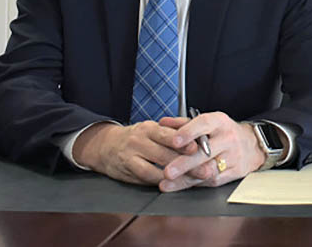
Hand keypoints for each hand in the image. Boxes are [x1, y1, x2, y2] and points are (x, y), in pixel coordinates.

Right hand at [73, 121, 196, 184]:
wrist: (107, 146)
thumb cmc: (139, 138)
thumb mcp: (155, 129)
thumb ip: (175, 132)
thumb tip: (199, 136)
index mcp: (151, 128)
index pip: (170, 134)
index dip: (186, 142)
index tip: (201, 148)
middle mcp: (140, 139)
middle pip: (166, 152)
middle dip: (187, 163)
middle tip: (205, 170)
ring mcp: (132, 155)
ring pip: (155, 166)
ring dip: (175, 175)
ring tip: (191, 180)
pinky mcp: (127, 169)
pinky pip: (145, 176)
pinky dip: (159, 181)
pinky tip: (172, 184)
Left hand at [158, 112, 265, 191]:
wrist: (252, 145)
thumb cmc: (223, 133)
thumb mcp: (208, 123)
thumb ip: (184, 123)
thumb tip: (162, 123)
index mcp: (220, 122)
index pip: (204, 124)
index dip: (188, 132)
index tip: (174, 141)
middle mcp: (228, 139)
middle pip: (206, 152)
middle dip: (185, 163)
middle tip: (167, 171)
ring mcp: (233, 157)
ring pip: (208, 170)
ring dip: (186, 178)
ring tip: (167, 182)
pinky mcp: (233, 173)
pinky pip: (211, 181)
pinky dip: (193, 184)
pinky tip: (178, 185)